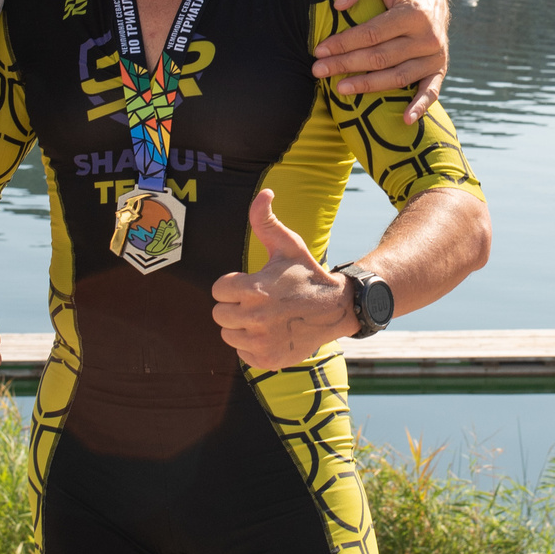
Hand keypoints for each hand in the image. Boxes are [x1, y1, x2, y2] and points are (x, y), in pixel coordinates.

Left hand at [211, 190, 356, 371]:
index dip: (233, 285)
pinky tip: (271, 333)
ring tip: (265, 317)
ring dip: (242, 327)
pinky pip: (242, 354)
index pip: (217, 290)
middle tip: (257, 301)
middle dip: (234, 306)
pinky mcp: (268, 360)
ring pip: (228, 335)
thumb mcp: (288, 244)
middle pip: (219, 314)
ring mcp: (261, 342)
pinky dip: (253, 346)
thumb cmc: (306, 273)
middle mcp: (255, 318)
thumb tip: (265, 192)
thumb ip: (265, 220)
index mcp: (254, 289)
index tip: (252, 283)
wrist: (337, 308)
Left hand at [313, 0, 448, 123]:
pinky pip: (431, 91)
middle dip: (346, 65)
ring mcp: (435, 55)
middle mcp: (428, 37)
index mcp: (414, 13)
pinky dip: (420, 107)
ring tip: (339, 89)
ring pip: (397, 77)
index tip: (319, 50)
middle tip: (317, 70)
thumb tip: (339, 5)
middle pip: (380, 58)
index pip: (371, 34)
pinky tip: (405, 120)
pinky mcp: (439, 67)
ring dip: (367, 86)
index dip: (343, 43)